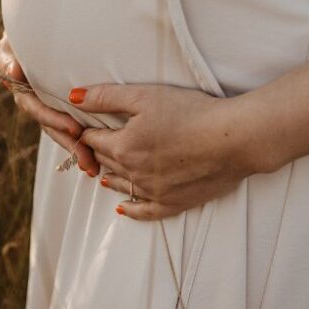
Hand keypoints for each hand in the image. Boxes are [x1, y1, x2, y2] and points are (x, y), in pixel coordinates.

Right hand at [0, 33, 99, 175]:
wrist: (42, 23)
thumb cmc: (28, 28)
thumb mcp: (13, 40)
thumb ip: (9, 57)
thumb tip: (13, 73)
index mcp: (18, 83)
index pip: (33, 106)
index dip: (52, 119)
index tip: (73, 128)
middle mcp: (30, 96)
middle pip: (49, 125)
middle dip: (69, 142)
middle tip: (88, 156)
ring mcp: (45, 102)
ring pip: (60, 130)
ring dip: (76, 148)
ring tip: (93, 165)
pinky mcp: (62, 105)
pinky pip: (70, 125)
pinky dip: (83, 140)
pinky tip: (97, 157)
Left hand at [70, 84, 267, 219]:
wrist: (235, 139)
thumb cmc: (192, 112)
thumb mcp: (144, 96)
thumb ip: (105, 97)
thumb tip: (73, 97)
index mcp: (122, 147)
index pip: (92, 140)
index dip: (89, 130)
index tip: (88, 126)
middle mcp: (133, 174)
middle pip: (105, 162)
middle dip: (99, 151)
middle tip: (96, 144)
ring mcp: (152, 192)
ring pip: (120, 186)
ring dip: (110, 176)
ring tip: (103, 171)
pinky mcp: (173, 203)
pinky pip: (144, 212)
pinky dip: (130, 209)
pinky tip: (122, 208)